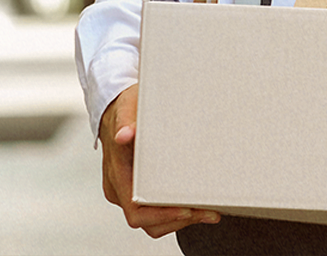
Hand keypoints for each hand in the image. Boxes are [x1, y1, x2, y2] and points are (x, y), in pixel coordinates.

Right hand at [100, 84, 220, 237]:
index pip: (136, 211)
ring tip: (210, 211)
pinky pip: (157, 209)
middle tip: (210, 212)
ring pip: (154, 220)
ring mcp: (129, 189)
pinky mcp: (140, 187)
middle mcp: (120, 187)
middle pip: (149, 221)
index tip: (187, 209)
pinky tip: (200, 203)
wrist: (116, 106)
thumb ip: (126, 121)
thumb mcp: (127, 108)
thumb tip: (124, 136)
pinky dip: (178, 210)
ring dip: (182, 219)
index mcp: (117, 174)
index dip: (162, 215)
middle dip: (179, 220)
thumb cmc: (125, 106)